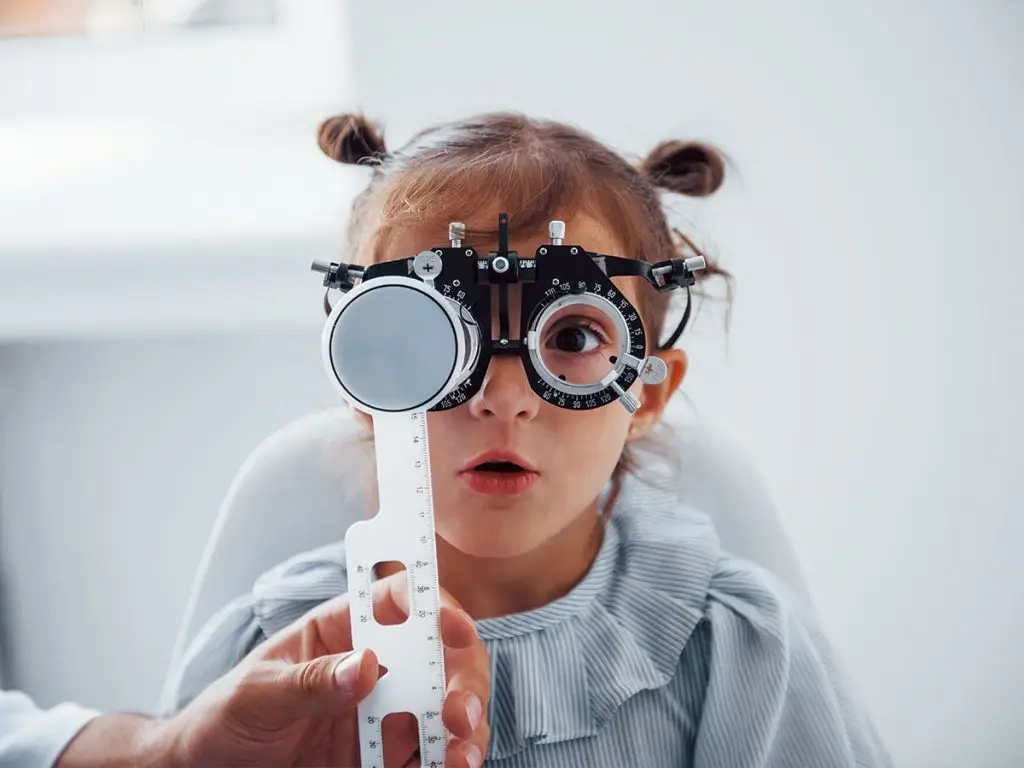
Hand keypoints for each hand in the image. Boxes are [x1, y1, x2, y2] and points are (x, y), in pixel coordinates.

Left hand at [165, 571, 490, 767]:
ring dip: (465, 728)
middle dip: (462, 679)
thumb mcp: (257, 694)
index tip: (454, 628)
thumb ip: (310, 681)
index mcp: (342, 631)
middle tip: (460, 713)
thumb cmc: (225, 718)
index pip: (399, 602)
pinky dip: (446, 762)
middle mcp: (375, 668)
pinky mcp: (384, 758)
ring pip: (445, 708)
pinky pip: (428, 757)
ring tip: (461, 756)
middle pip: (440, 656)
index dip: (435, 606)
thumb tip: (367, 666)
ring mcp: (383, 714)